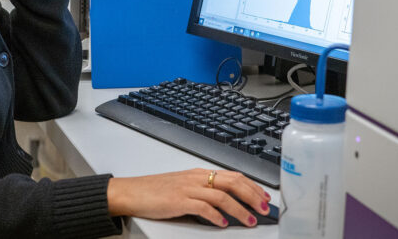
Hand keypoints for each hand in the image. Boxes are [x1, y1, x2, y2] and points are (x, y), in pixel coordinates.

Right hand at [106, 168, 271, 227]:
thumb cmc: (156, 190)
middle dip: (252, 195)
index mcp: (199, 173)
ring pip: (221, 195)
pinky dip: (216, 216)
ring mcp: (187, 188)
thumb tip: (225, 202)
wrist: (133, 191)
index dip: (251, 185)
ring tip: (250, 220)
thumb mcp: (184, 186)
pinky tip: (223, 224)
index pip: (233, 175)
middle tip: (264, 207)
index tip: (264, 196)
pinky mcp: (178, 200)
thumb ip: (203, 190)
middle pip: (231, 182)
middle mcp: (196, 178)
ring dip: (239, 208)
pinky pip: (202, 207)